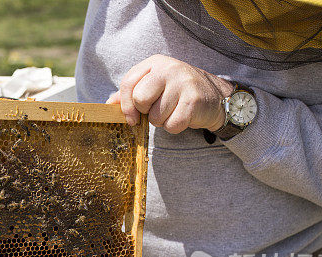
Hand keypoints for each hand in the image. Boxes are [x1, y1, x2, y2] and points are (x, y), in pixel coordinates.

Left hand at [107, 54, 234, 132]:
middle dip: (146, 112)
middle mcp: (169, 68)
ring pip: (156, 116)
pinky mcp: (194, 101)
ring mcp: (183, 83)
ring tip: (173, 110)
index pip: (128, 83)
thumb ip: (130, 93)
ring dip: (162, 121)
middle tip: (158, 108)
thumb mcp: (153, 85)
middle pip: (140, 99)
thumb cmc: (176, 92)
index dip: (125, 104)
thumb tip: (108, 104)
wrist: (213, 96)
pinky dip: (175, 127)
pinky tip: (183, 116)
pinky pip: (172, 125)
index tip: (131, 117)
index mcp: (155, 63)